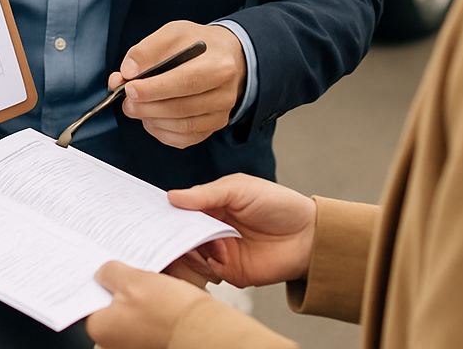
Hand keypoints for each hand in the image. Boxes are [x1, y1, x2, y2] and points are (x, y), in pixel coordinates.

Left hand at [86, 261, 209, 348]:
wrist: (204, 331)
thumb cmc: (170, 312)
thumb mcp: (133, 279)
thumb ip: (110, 273)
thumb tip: (102, 272)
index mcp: (101, 329)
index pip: (91, 298)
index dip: (101, 280)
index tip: (107, 268)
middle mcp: (113, 342)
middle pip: (110, 305)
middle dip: (121, 288)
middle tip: (135, 274)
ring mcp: (133, 344)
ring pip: (129, 311)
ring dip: (138, 297)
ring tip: (153, 286)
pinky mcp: (151, 342)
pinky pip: (145, 320)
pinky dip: (151, 308)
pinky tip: (162, 296)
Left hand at [109, 21, 245, 147]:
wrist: (225, 56)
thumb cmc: (198, 45)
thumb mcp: (175, 33)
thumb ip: (148, 49)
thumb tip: (128, 71)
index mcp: (219, 65)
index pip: (185, 82)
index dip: (154, 89)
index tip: (130, 88)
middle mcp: (225, 94)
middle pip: (181, 108)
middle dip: (147, 107)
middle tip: (126, 101)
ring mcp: (221, 114)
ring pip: (182, 126)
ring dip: (151, 119)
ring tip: (134, 107)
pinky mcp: (213, 126)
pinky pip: (184, 138)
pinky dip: (161, 131)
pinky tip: (150, 118)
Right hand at [167, 174, 316, 287]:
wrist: (307, 235)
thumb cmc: (276, 204)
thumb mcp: (239, 189)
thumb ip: (206, 194)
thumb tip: (172, 197)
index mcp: (212, 204)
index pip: (182, 209)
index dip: (168, 212)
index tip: (154, 215)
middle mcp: (212, 228)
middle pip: (181, 233)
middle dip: (174, 234)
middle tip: (171, 233)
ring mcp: (219, 250)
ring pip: (189, 254)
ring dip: (190, 250)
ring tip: (202, 243)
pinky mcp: (230, 271)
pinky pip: (206, 273)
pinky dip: (204, 266)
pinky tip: (214, 257)